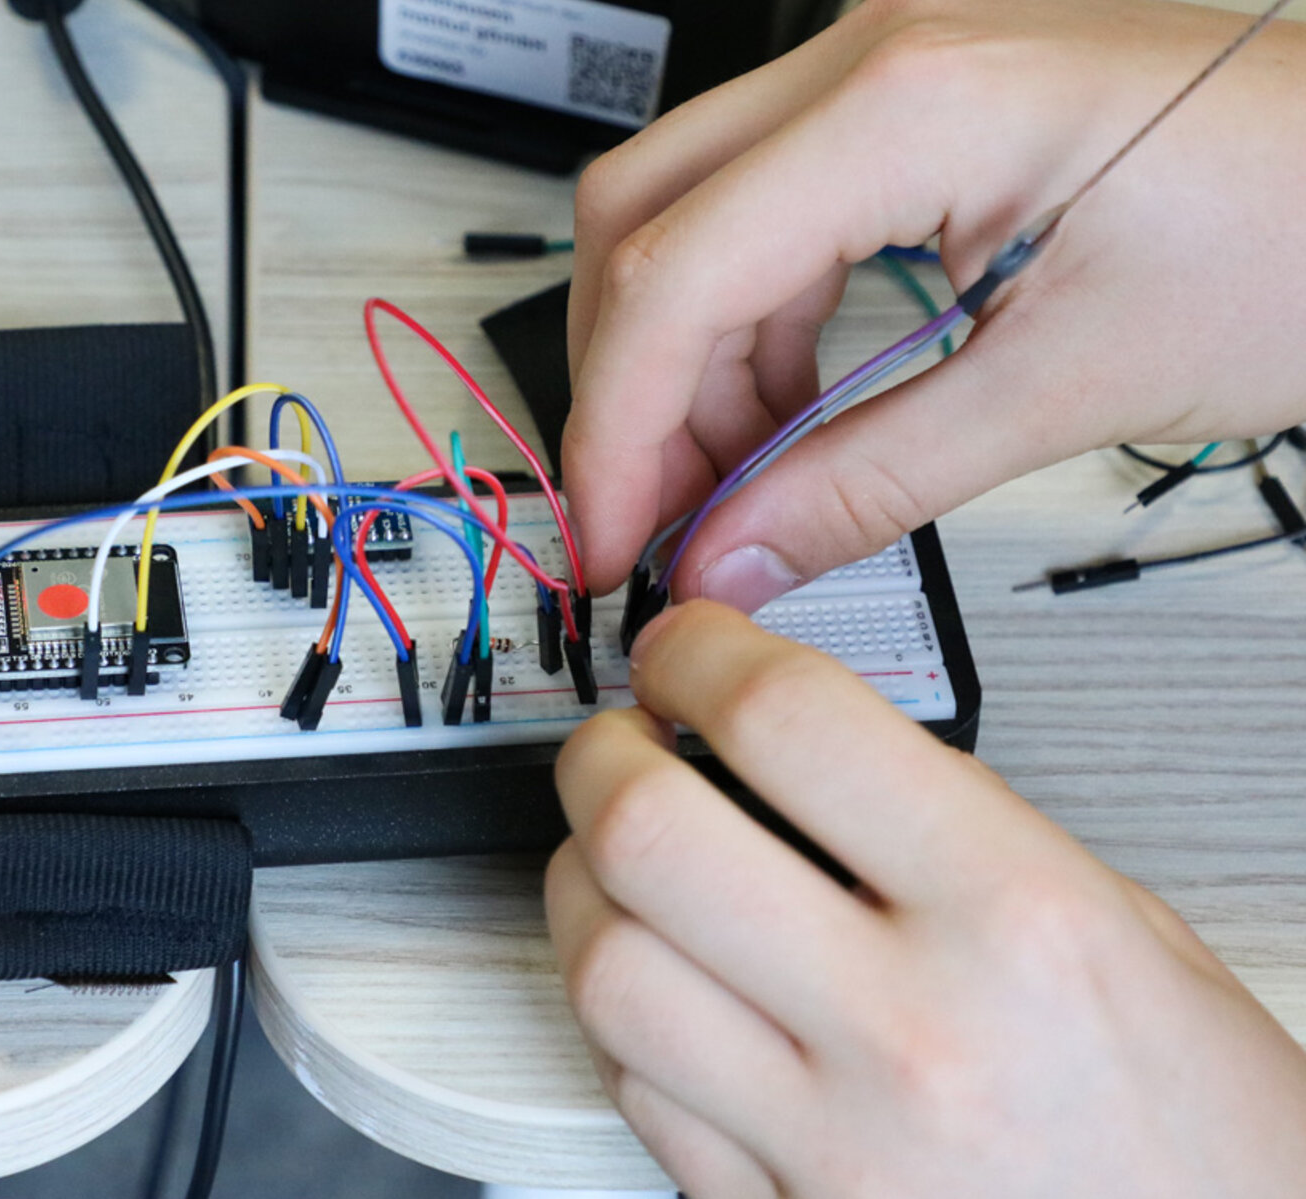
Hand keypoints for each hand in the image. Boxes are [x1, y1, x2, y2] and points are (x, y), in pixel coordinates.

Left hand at [545, 600, 1305, 1197]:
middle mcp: (912, 1031)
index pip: (789, 723)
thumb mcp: (1123, 930)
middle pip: (650, 837)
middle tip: (619, 742)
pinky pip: (632, 1090)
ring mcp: (832, 1140)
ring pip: (607, 968)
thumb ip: (956, 828)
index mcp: (1017, 921)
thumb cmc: (1205, 1133)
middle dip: (600, 757)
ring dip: (584, 886)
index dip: (699, 653)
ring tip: (619, 862)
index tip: (682, 650)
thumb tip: (806, 752)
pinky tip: (662, 984)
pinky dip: (619, 1015)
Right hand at [562, 0, 1305, 607]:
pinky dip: (746, 327)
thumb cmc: (1305, 237)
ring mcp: (889, 69)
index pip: (678, 270)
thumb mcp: (1069, 389)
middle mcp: (881, 56)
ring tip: (737, 480)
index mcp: (918, 100)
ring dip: (683, 363)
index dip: (620, 427)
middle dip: (627, 386)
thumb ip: (867, 484)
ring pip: (687, 215)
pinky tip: (786, 409)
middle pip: (639, 219)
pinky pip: (762, 212)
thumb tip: (730, 555)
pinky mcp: (908, 106)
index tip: (613, 535)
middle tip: (652, 515)